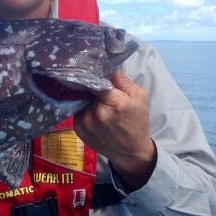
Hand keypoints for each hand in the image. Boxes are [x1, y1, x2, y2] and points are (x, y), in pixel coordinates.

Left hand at [73, 70, 155, 191]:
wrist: (130, 152)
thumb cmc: (137, 122)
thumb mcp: (139, 96)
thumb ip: (122, 79)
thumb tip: (106, 63)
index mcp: (114, 103)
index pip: (97, 79)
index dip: (94, 72)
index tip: (93, 66)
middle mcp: (96, 113)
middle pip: (87, 88)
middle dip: (91, 84)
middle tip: (95, 82)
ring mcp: (84, 122)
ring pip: (81, 98)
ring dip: (86, 96)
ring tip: (95, 99)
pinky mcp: (77, 128)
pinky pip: (77, 109)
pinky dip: (83, 107)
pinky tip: (92, 110)